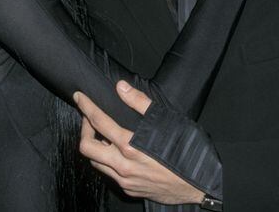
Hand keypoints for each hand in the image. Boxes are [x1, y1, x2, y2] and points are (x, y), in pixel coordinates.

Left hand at [74, 81, 203, 204]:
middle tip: (90, 118)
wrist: (200, 184)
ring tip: (102, 134)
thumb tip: (120, 87)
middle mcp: (123, 165)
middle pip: (86, 147)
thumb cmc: (185, 149)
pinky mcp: (131, 190)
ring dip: (94, 146)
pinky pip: (109, 174)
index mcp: (130, 145)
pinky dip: (106, 160)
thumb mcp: (165, 119)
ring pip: (96, 163)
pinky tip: (116, 151)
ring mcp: (125, 180)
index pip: (98, 122)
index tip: (79, 97)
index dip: (86, 107)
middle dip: (84, 129)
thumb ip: (140, 102)